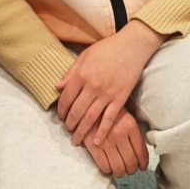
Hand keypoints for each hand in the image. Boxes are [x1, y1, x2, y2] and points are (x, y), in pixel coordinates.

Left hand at [56, 21, 162, 144]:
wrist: (132, 46)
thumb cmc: (107, 49)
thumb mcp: (85, 55)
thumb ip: (71, 73)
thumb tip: (58, 87)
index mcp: (81, 74)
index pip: (66, 98)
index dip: (61, 110)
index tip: (60, 116)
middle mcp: (92, 86)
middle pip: (76, 111)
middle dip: (69, 123)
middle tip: (67, 129)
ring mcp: (107, 94)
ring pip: (90, 118)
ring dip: (81, 131)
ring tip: (76, 139)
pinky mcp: (120, 98)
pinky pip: (109, 119)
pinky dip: (102, 131)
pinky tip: (97, 141)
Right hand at [81, 107, 149, 178]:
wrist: (87, 104)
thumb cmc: (108, 110)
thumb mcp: (125, 116)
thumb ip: (133, 133)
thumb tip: (140, 153)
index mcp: (131, 126)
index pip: (141, 152)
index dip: (143, 163)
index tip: (141, 167)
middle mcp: (120, 134)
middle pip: (131, 163)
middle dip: (131, 170)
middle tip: (130, 169)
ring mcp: (106, 141)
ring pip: (118, 168)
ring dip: (120, 172)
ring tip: (119, 170)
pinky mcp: (93, 146)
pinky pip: (104, 166)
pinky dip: (108, 170)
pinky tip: (108, 168)